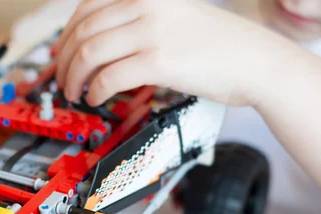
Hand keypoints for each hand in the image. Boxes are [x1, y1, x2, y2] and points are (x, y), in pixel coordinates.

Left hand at [55, 0, 294, 106]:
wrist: (257, 61)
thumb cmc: (221, 46)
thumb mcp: (177, 18)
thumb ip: (141, 22)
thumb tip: (105, 43)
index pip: (88, 8)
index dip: (67, 34)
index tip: (63, 54)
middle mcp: (146, 7)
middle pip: (84, 31)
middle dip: (65, 60)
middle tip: (64, 81)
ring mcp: (152, 33)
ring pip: (91, 53)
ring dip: (75, 78)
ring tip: (75, 93)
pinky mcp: (160, 61)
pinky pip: (110, 77)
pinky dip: (95, 91)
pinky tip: (96, 98)